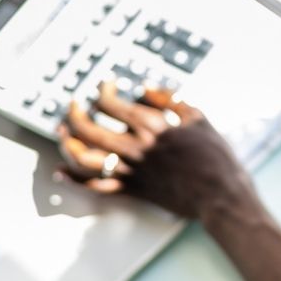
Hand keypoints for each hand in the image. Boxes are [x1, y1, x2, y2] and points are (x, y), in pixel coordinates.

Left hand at [56, 82, 260, 222]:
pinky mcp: (132, 190)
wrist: (219, 194)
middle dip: (75, 114)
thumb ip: (171, 100)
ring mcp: (130, 170)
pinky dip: (74, 181)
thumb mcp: (198, 118)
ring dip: (67, 144)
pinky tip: (61, 172)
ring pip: (84, 157)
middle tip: (73, 106)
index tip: (105, 86)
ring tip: (62, 133)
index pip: (111, 103)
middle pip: (88, 128)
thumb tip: (146, 87)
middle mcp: (134, 147)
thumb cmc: (214, 156)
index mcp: (150, 126)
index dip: (102, 91)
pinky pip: (95, 187)